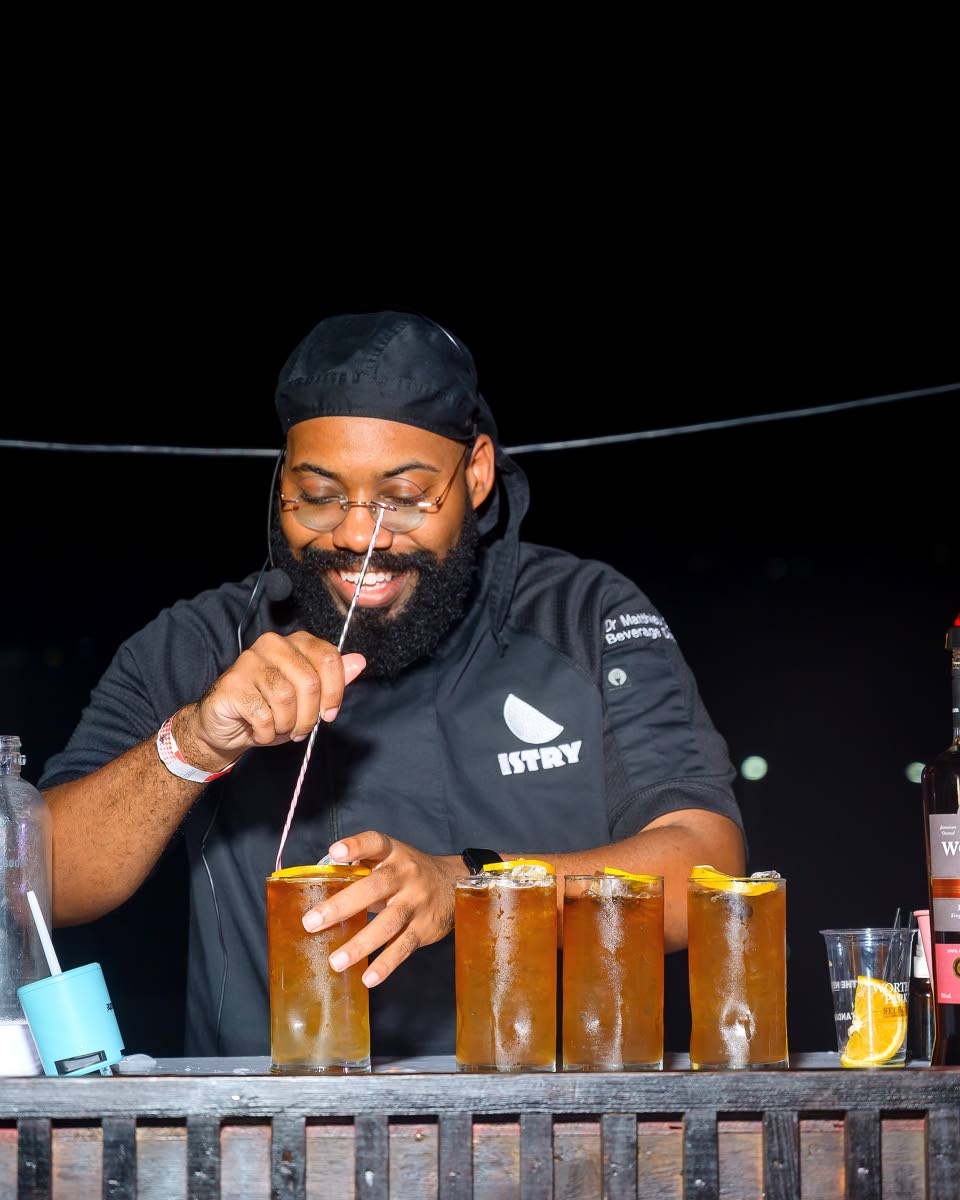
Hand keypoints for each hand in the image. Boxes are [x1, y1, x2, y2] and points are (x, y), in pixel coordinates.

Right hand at [172, 632, 365, 770]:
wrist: (226, 726)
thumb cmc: (270, 709)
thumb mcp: (307, 697)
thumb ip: (332, 679)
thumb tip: (359, 661)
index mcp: (295, 643)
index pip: (328, 658)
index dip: (334, 691)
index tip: (329, 714)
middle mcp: (272, 645)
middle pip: (309, 681)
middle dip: (309, 715)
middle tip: (300, 729)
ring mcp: (249, 662)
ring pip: (286, 697)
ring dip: (287, 724)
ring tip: (279, 728)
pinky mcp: (232, 684)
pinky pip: (263, 714)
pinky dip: (266, 732)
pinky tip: (260, 730)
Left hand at [301, 831, 466, 987]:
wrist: (453, 884)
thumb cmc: (408, 873)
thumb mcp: (390, 859)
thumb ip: (361, 869)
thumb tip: (318, 887)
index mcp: (393, 853)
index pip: (374, 843)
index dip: (355, 846)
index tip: (336, 852)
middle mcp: (406, 874)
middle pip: (374, 888)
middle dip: (341, 906)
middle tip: (312, 922)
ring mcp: (416, 902)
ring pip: (388, 923)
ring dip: (360, 944)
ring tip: (336, 961)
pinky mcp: (424, 927)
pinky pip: (403, 946)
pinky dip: (386, 964)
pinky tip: (368, 978)